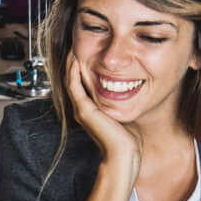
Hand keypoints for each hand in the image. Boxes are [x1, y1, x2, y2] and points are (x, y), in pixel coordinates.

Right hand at [67, 56, 139, 176]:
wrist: (124, 154)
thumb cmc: (127, 140)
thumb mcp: (123, 113)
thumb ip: (121, 102)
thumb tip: (130, 89)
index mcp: (91, 110)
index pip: (82, 85)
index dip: (81, 69)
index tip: (86, 54)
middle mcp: (83, 109)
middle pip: (73, 81)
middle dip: (74, 64)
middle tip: (75, 46)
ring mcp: (82, 110)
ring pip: (70, 82)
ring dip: (70, 65)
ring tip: (72, 50)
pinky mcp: (84, 110)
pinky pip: (74, 87)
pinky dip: (73, 73)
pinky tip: (75, 60)